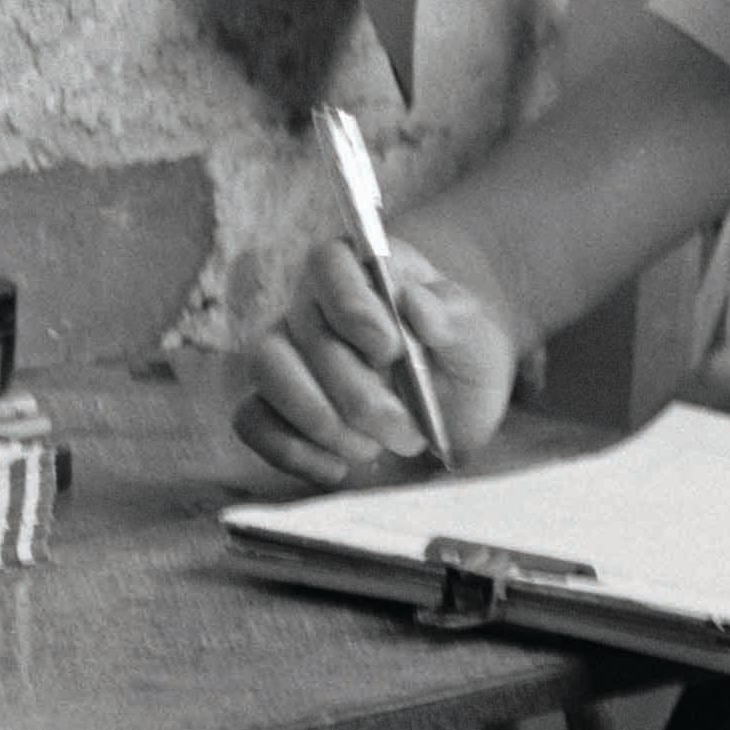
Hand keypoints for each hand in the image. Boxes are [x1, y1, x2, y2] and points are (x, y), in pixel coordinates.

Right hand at [238, 227, 521, 487]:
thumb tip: (416, 303)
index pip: (330, 262)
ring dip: (319, 419)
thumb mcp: (477, 341)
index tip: (389, 348)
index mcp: (364, 271)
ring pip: (268, 369)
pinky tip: (336, 468)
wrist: (451, 409)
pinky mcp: (272, 404)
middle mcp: (314, 305)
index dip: (350, 302)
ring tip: (372, 449)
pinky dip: (291, 450)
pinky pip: (252, 420)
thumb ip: (454, 319)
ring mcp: (286, 354)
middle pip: (305, 330)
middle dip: (356, 392)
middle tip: (405, 430)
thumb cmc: (460, 360)